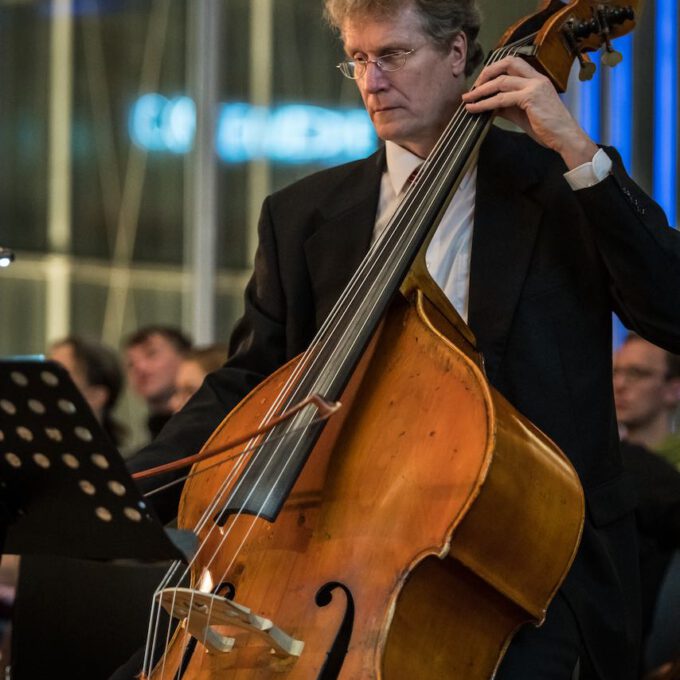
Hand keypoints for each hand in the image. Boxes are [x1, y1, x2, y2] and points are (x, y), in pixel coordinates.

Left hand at [462, 56, 597, 169]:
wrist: (564, 137)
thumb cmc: (547, 128)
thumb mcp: (524, 113)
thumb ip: (508, 106)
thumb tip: (489, 105)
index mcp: (537, 79)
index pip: (514, 64)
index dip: (495, 70)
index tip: (482, 82)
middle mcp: (536, 78)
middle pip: (508, 62)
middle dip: (487, 73)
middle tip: (473, 87)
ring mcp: (534, 86)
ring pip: (501, 81)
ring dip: (481, 90)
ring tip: (468, 100)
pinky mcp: (531, 98)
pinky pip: (502, 98)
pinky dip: (485, 103)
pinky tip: (475, 109)